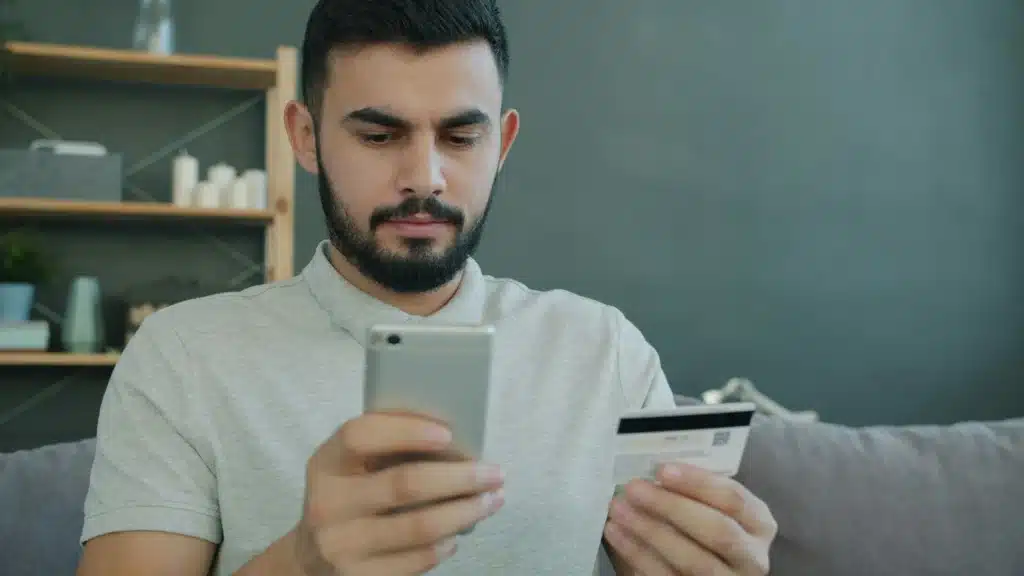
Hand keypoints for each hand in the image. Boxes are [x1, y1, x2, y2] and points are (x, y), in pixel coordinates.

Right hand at [294, 412, 505, 574]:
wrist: (311, 556)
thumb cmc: (347, 496)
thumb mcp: (349, 466)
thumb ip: (385, 447)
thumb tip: (455, 436)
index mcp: (326, 463)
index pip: (361, 435)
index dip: (406, 431)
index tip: (448, 433)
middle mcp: (328, 504)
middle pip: (405, 485)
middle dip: (460, 477)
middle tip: (495, 473)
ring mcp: (342, 545)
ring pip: (420, 526)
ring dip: (465, 512)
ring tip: (491, 500)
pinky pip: (417, 560)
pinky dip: (445, 544)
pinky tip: (458, 532)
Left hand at [604, 463, 776, 575]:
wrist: (704, 567)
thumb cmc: (704, 525)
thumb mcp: (711, 507)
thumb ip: (693, 491)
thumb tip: (651, 470)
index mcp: (759, 523)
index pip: (734, 498)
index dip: (698, 483)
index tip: (662, 470)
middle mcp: (752, 556)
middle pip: (718, 531)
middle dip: (672, 507)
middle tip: (634, 489)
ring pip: (694, 561)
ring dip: (650, 532)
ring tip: (618, 510)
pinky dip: (639, 555)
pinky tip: (617, 534)